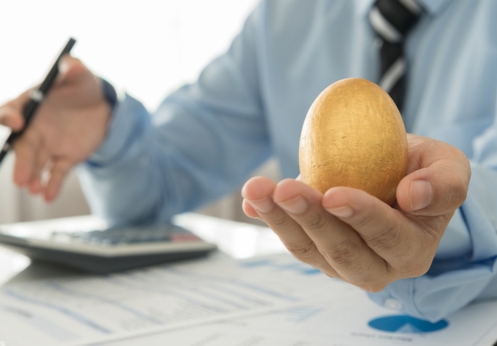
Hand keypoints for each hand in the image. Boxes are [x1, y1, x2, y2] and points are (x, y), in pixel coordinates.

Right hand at [0, 56, 110, 200]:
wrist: (101, 105)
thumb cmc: (82, 84)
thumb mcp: (81, 73)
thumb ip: (74, 69)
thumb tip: (71, 65)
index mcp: (31, 105)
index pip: (12, 111)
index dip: (10, 116)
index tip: (17, 122)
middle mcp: (34, 127)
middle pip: (23, 145)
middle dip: (21, 161)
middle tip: (20, 179)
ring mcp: (49, 144)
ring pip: (37, 163)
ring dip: (33, 176)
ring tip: (33, 189)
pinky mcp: (65, 157)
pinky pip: (56, 172)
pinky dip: (52, 184)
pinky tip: (48, 196)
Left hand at [242, 134, 470, 291]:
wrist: (395, 179)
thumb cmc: (420, 172)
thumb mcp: (447, 167)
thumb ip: (444, 183)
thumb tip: (412, 197)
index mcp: (411, 248)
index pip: (387, 237)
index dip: (361, 217)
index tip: (334, 195)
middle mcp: (376, 266)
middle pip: (340, 251)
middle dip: (311, 219)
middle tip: (285, 189)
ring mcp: (340, 263)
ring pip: (307, 249)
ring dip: (280, 219)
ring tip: (257, 190)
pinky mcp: (316, 251)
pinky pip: (292, 239)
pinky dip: (269, 219)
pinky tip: (251, 202)